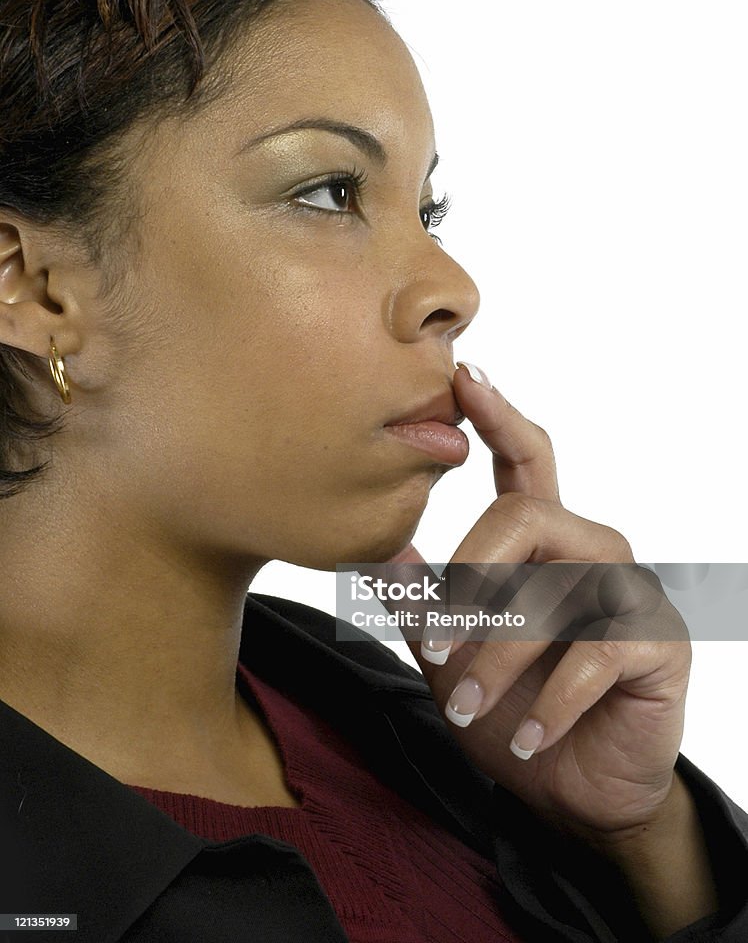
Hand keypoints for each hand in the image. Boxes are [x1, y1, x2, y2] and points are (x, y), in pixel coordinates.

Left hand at [389, 362, 691, 845]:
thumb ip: (424, 601)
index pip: (526, 462)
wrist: (576, 792)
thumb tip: (378, 548)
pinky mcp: (660, 642)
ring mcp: (630, 593)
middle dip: (470, 582)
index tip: (464, 375)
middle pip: (525, 516)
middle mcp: (591, 552)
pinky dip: (550, 703)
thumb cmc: (512, 710)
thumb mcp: (452, 657)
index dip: (498, 416)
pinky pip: (596, 653)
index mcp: (544, 543)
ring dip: (499, 653)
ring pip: (553, 588)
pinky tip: (527, 738)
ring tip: (464, 705)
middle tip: (435, 647)